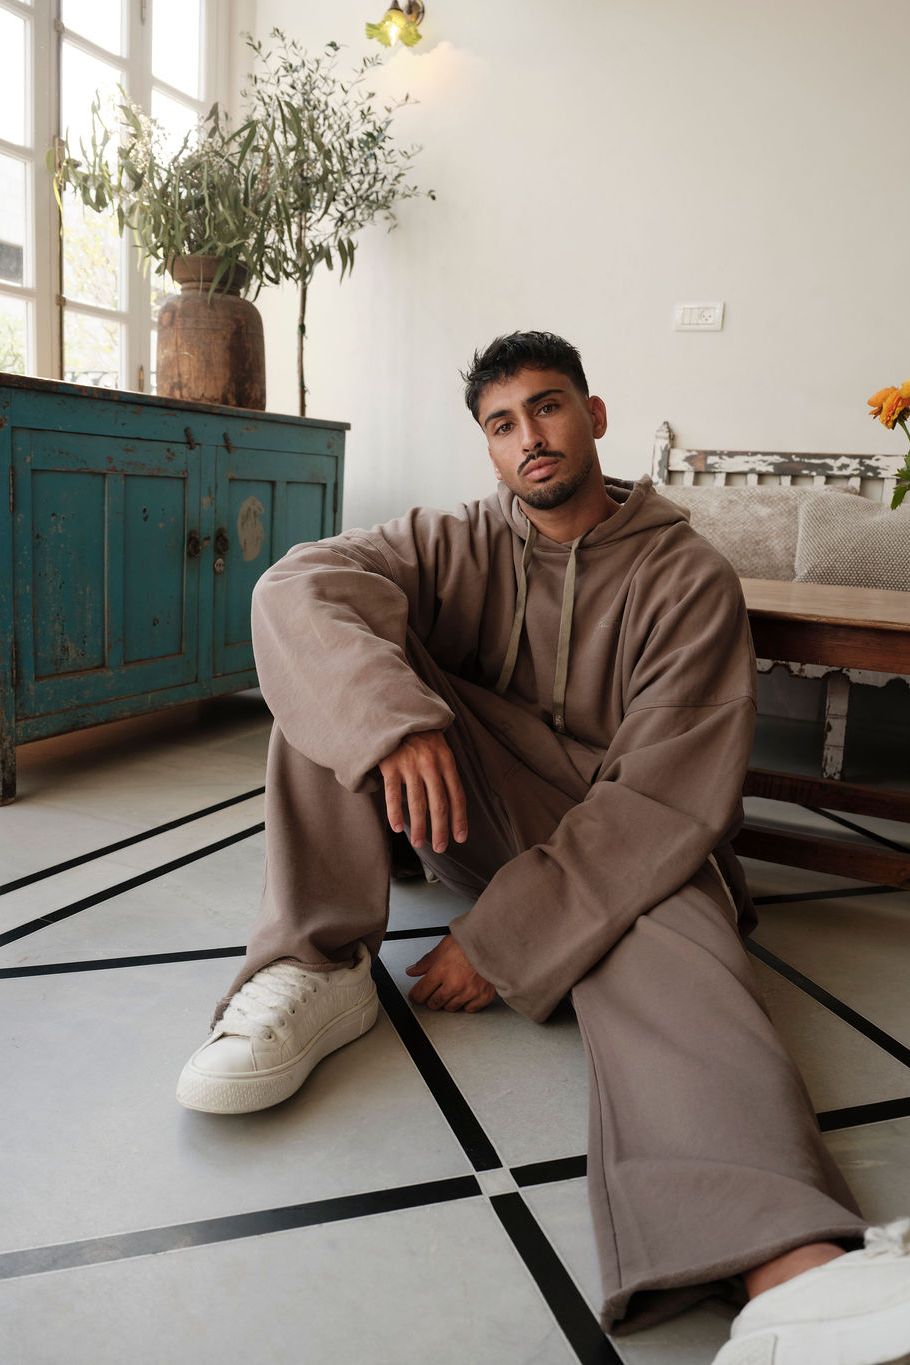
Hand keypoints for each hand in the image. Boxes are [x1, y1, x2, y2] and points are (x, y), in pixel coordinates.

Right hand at [378, 730, 467, 852]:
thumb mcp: (440, 749)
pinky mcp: (391, 765)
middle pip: (439, 803)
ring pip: (417, 803)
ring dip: (419, 827)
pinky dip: (395, 813)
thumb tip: (451, 805)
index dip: (459, 818)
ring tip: (419, 843)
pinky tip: (397, 828)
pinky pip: (393, 794)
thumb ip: (445, 772)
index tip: (460, 838)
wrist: (395, 713)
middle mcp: (431, 764)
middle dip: (441, 829)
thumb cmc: (419, 737)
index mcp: (446, 761)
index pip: (457, 795)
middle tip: (440, 847)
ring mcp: (410, 765)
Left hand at [405, 935, 496, 1011]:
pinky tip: (466, 994)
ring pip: (451, 1008)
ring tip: (452, 989)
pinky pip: (470, 1009)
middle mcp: (455, 984)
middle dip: (431, 998)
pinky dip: (467, 1004)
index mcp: (442, 971)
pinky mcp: (484, 996)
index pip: (420, 993)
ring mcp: (470, 992)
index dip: (416, 995)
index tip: (416, 995)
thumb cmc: (471, 940)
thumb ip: (426, 962)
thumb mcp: (444, 946)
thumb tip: (412, 970)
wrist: (496, 940)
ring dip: (448, 1001)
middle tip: (435, 990)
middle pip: (434, 1003)